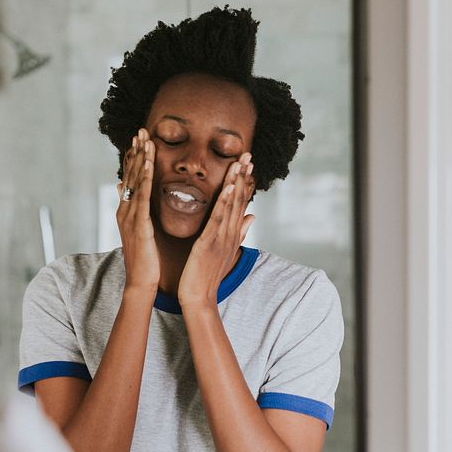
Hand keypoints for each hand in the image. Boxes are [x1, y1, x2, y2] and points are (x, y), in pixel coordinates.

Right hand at [116, 128, 159, 292]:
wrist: (142, 282)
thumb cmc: (145, 260)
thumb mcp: (138, 231)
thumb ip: (133, 209)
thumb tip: (122, 188)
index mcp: (127, 212)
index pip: (130, 179)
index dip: (134, 158)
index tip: (140, 139)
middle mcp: (125, 210)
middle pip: (130, 175)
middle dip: (136, 151)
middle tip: (141, 130)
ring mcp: (130, 216)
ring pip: (134, 180)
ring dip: (140, 157)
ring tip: (145, 138)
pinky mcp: (139, 223)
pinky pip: (142, 194)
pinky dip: (144, 176)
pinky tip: (148, 161)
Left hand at [178, 152, 254, 307]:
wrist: (198, 297)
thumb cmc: (207, 275)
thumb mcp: (225, 251)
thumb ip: (238, 231)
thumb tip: (252, 216)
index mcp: (230, 233)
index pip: (239, 203)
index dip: (244, 182)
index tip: (248, 163)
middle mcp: (230, 233)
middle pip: (239, 200)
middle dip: (243, 176)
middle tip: (248, 154)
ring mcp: (222, 238)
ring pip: (231, 205)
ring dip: (237, 182)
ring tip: (241, 163)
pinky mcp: (210, 243)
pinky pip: (218, 219)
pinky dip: (224, 202)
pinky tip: (229, 187)